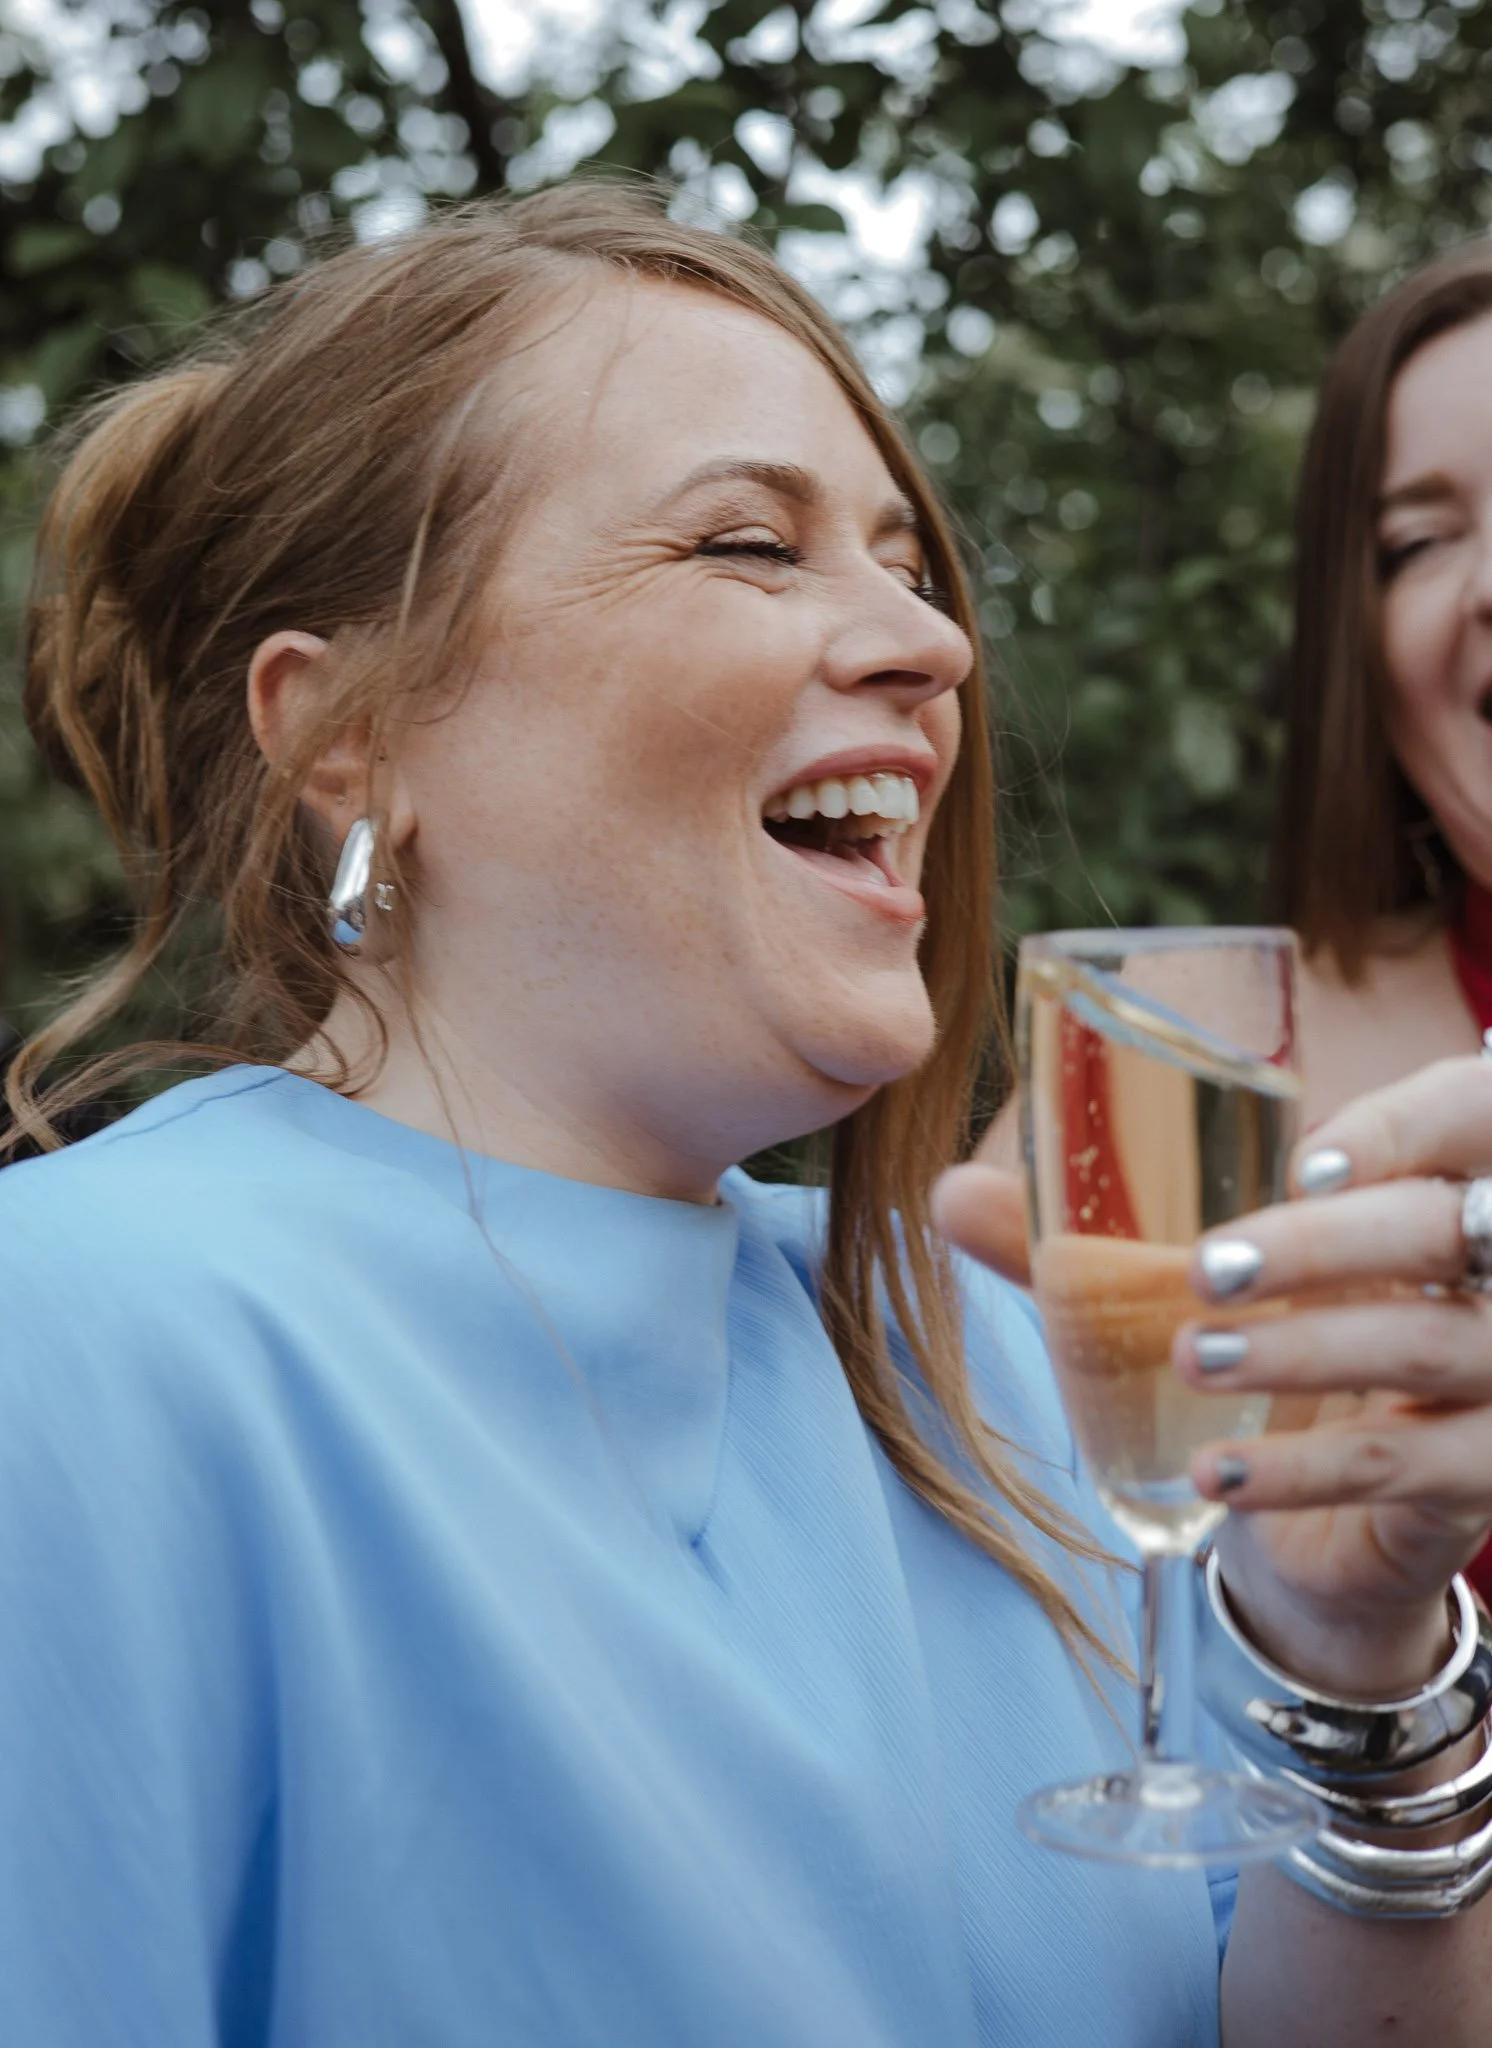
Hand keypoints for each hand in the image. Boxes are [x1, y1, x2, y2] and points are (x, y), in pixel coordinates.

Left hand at [934, 1055, 1491, 1700]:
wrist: (1335, 1527)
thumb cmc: (1271, 1360)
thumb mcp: (1190, 1289)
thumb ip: (1091, 1239)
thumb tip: (949, 1193)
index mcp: (1439, 1183)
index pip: (1468, 1112)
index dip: (1407, 1124)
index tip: (1303, 1160)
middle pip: (1450, 1228)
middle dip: (1326, 1241)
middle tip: (1204, 1270)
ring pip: (1431, 1345)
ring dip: (1300, 1352)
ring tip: (1189, 1357)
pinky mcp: (1482, 1480)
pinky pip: (1405, 1465)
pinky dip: (1301, 1471)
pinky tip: (1210, 1475)